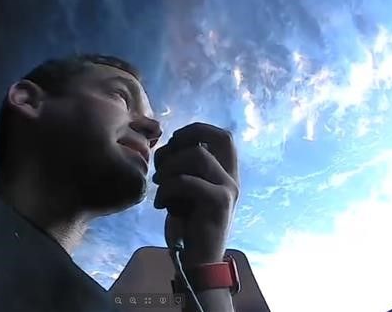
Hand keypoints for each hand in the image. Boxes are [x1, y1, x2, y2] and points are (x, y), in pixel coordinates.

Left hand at [152, 122, 239, 266]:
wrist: (198, 262)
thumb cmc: (188, 226)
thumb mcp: (187, 192)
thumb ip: (186, 169)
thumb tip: (168, 146)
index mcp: (226, 173)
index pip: (222, 135)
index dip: (197, 130)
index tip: (173, 142)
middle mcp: (232, 178)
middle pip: (220, 137)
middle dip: (186, 140)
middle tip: (164, 161)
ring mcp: (229, 189)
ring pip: (198, 155)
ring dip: (170, 167)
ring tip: (159, 185)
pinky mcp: (219, 203)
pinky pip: (187, 182)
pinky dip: (166, 190)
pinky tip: (160, 205)